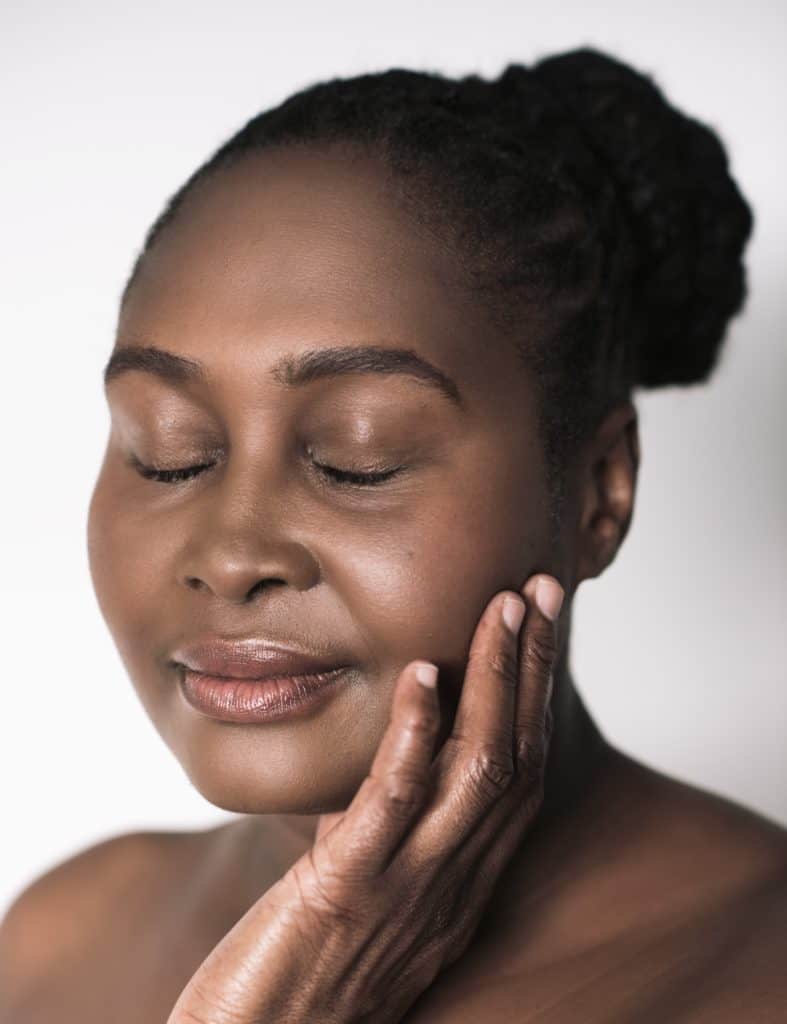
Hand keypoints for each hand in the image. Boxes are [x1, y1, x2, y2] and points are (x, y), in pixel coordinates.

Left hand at [167, 573, 563, 1023]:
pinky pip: (392, 805)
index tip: (539, 623)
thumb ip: (388, 832)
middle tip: (544, 590)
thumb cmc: (302, 976)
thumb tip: (394, 762)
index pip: (518, 775)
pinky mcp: (344, 894)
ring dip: (494, 683)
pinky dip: (413, 733)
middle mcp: (450, 885)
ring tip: (503, 609)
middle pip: (514, 760)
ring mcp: (404, 889)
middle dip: (532, 670)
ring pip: (475, 773)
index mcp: (457, 883)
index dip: (534, 695)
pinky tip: (420, 673)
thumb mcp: (365, 894)